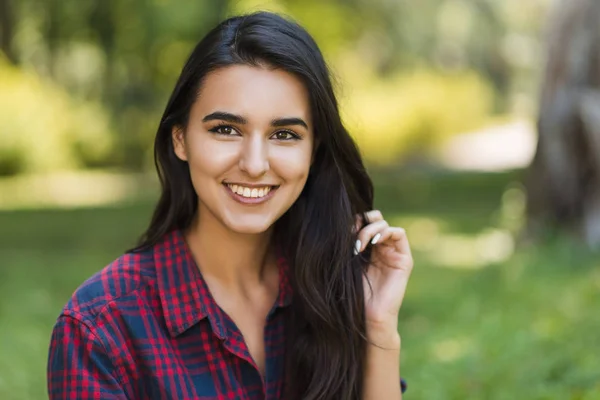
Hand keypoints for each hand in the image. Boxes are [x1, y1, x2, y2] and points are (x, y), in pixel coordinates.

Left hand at [355, 210, 413, 331]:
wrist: (366, 315)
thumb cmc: (353, 292)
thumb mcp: (348, 262)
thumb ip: (350, 241)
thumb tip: (349, 220)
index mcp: (367, 248)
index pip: (364, 222)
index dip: (356, 220)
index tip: (344, 230)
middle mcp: (381, 248)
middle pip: (376, 218)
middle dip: (364, 220)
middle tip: (353, 232)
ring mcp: (393, 252)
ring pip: (385, 224)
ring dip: (371, 229)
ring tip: (361, 244)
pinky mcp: (404, 259)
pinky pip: (399, 233)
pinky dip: (386, 232)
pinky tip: (374, 241)